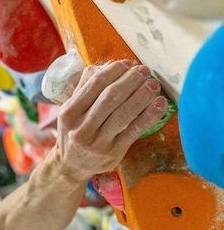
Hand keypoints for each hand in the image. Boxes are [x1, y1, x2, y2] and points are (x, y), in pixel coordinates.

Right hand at [56, 59, 167, 180]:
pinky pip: (135, 130)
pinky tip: (159, 104)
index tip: (128, 63)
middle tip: (144, 71)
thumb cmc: (74, 132)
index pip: (95, 84)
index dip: (115, 70)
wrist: (70, 166)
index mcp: (69, 113)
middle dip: (131, 80)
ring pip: (124, 113)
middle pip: (110, 97)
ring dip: (142, 95)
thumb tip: (107, 65)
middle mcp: (81, 128)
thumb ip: (84, 87)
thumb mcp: (70, 111)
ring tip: (153, 85)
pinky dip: (149, 115)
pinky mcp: (113, 153)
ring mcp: (98, 142)